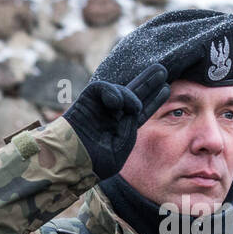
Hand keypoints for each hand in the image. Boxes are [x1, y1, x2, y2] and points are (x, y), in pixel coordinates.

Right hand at [62, 64, 169, 180]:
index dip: (153, 100)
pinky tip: (116, 102)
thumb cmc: (92, 164)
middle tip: (162, 69)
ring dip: (129, 94)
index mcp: (119, 130)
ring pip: (119, 90)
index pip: (140, 112)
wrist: (67, 163)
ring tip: (131, 106)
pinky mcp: (84, 102)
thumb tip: (130, 107)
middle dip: (147, 83)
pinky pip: (100, 88)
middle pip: (132, 95)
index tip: (165, 89)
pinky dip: (111, 91)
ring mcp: (98, 109)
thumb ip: (129, 127)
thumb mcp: (120, 149)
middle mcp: (110, 117)